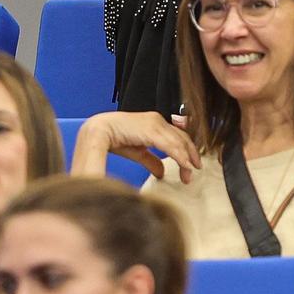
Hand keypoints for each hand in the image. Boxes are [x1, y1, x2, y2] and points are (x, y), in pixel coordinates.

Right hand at [70, 111, 200, 183]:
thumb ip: (151, 160)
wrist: (98, 131)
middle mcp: (158, 120)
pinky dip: (180, 156)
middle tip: (195, 170)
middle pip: (182, 137)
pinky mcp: (152, 129)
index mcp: (155, 123)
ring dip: (186, 158)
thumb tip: (162, 172)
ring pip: (179, 141)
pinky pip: (171, 145)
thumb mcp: (138, 152)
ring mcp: (156, 123)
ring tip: (190, 173)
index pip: (177, 136)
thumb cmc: (114, 138)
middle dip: (190, 154)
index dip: (186, 150)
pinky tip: (185, 166)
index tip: (190, 166)